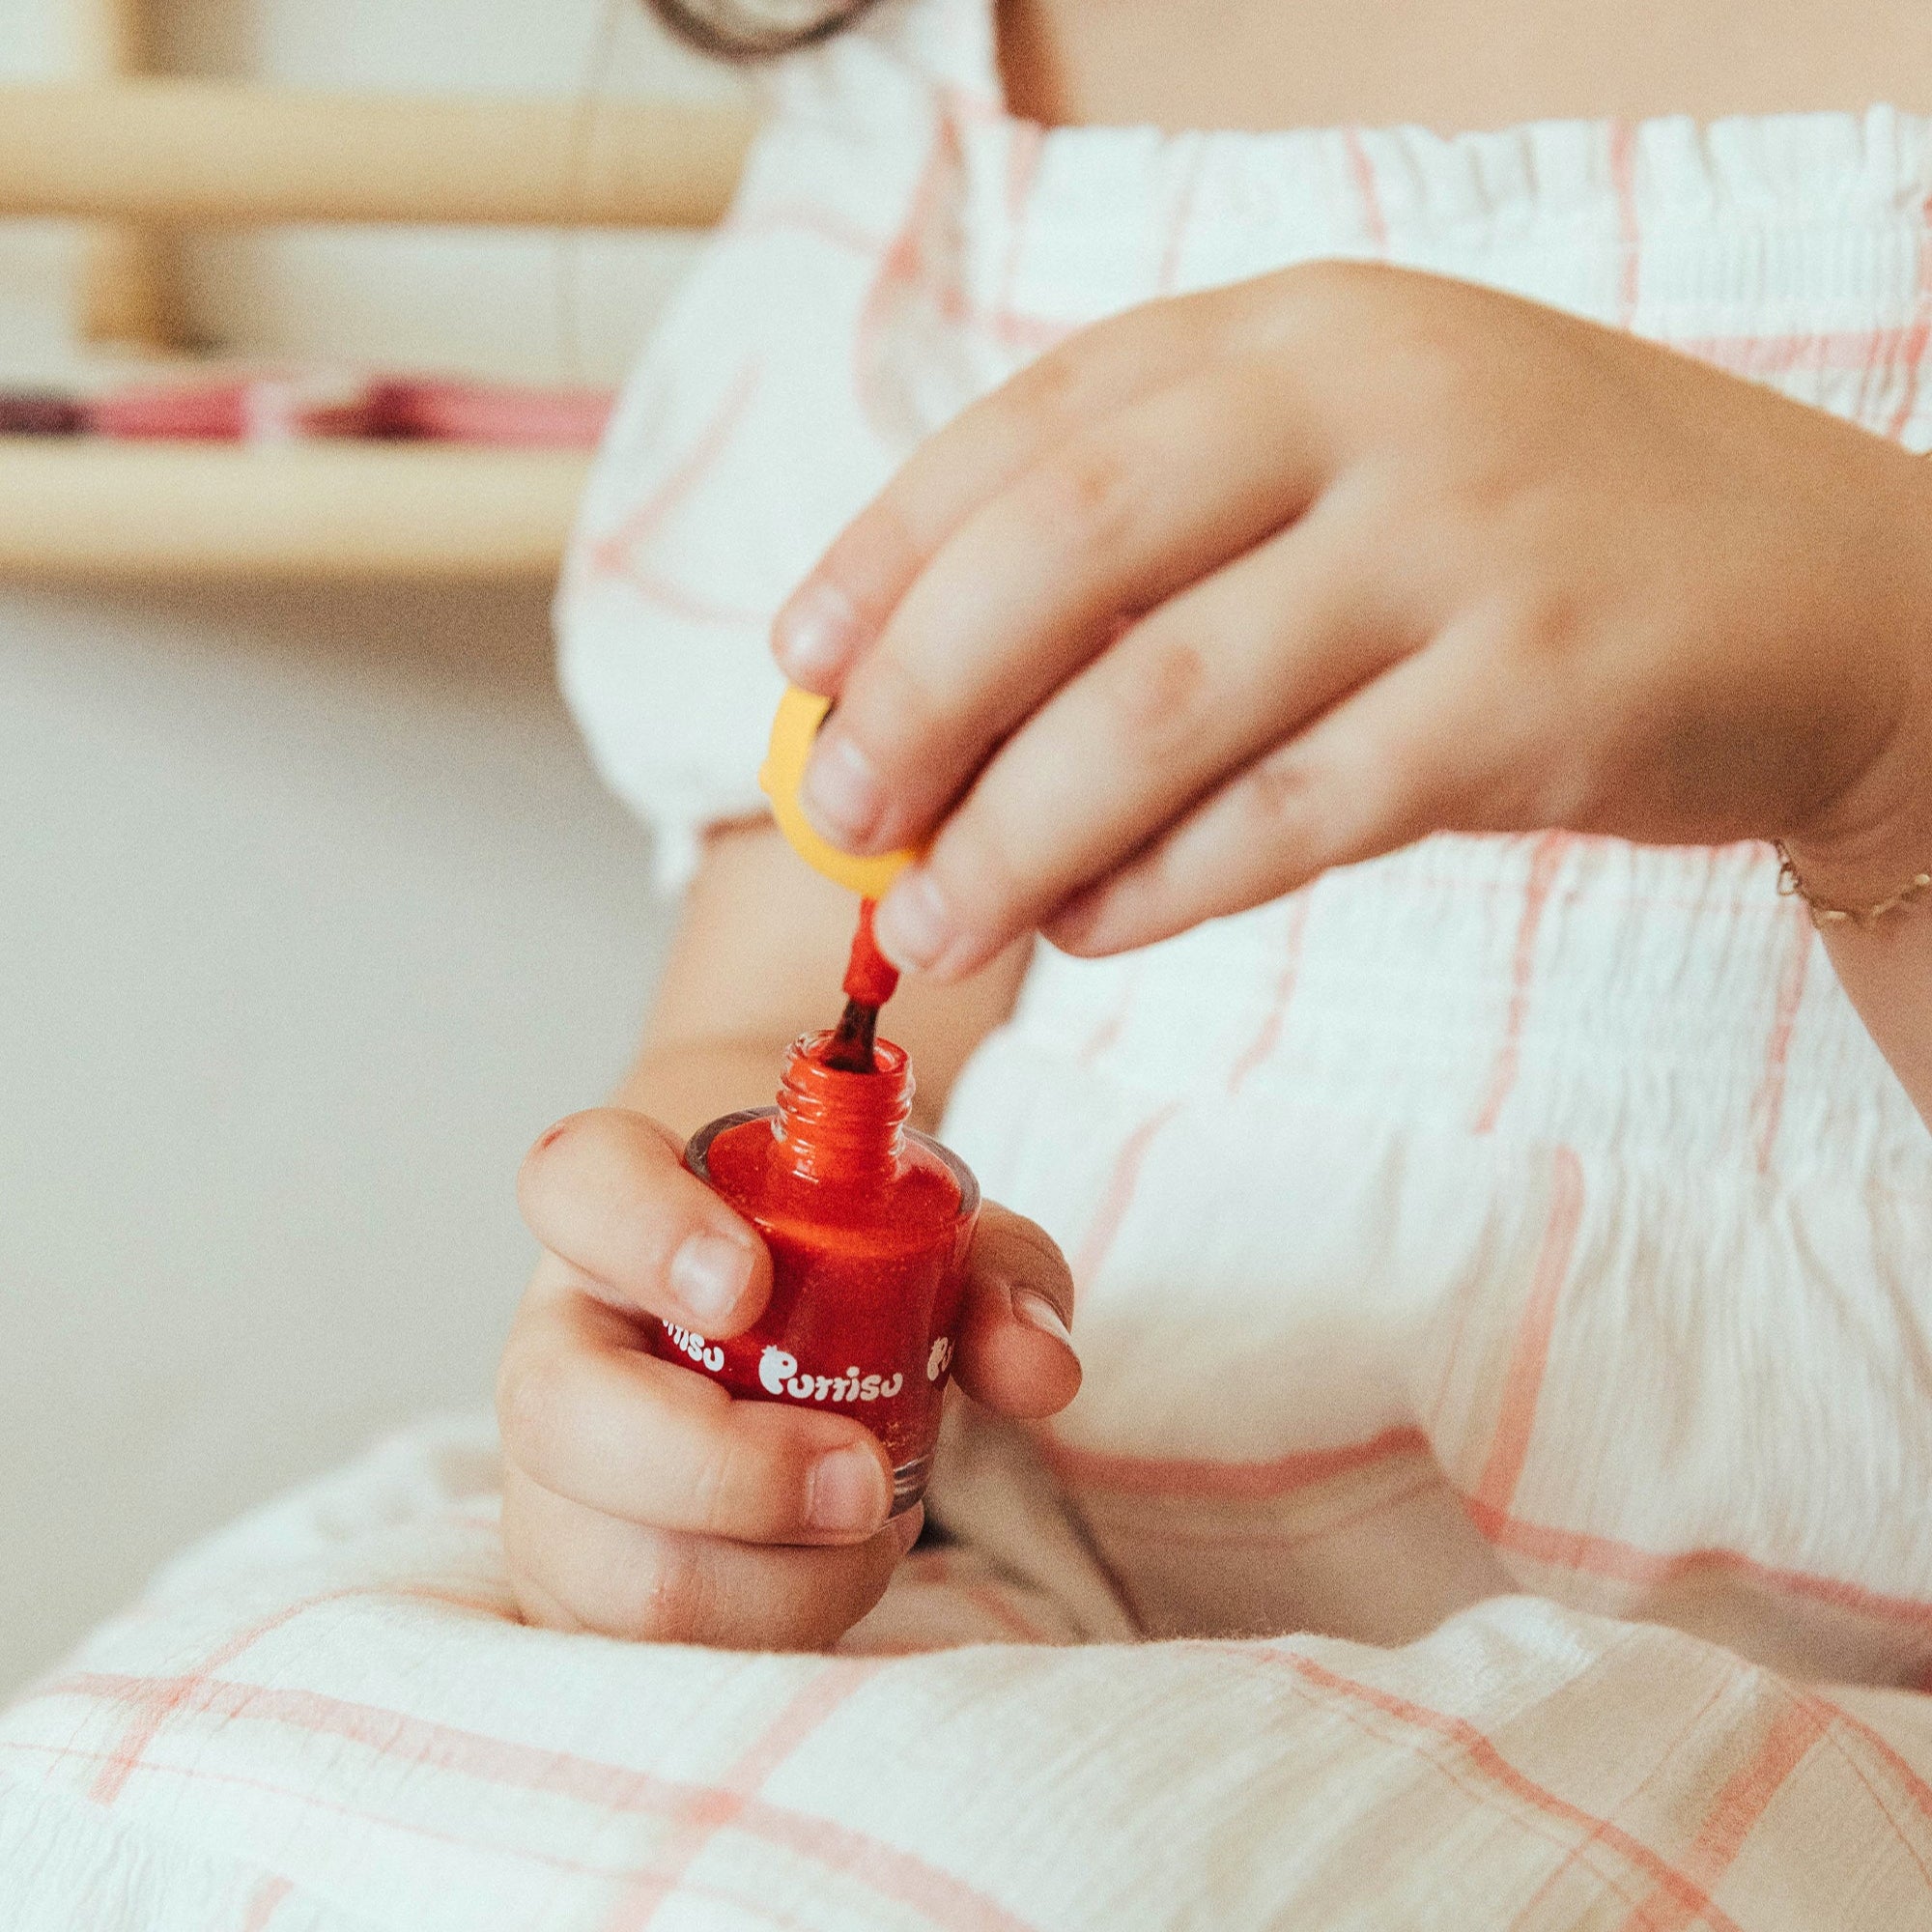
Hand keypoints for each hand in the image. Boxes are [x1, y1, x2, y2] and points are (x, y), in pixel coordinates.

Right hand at [499, 1107, 1078, 1648]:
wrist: (788, 1351)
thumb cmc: (845, 1275)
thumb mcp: (935, 1244)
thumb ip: (997, 1276)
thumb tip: (1040, 1367)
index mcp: (622, 1208)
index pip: (578, 1181)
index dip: (645, 1232)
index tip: (747, 1284)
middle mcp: (562, 1337)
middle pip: (563, 1411)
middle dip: (734, 1469)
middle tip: (865, 1473)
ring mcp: (552, 1480)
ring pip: (617, 1566)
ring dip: (780, 1577)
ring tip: (871, 1520)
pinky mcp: (580, 1590)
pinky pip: (651, 1654)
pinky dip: (776, 1629)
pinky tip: (832, 1570)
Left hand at [773, 261, 1931, 972]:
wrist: (1834, 599)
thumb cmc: (1543, 540)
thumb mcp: (1359, 468)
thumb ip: (1175, 541)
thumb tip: (946, 695)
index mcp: (1302, 327)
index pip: (1037, 426)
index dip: (890, 548)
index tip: (797, 662)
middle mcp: (1375, 401)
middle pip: (1069, 550)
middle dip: (921, 696)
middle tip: (837, 816)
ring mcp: (1464, 542)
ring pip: (1164, 703)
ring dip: (1017, 833)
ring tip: (930, 925)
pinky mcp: (1536, 697)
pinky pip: (1293, 813)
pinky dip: (1168, 885)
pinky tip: (1095, 928)